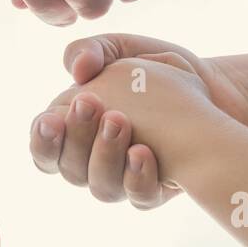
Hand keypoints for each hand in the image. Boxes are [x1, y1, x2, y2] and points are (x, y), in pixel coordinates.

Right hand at [29, 34, 247, 206]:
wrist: (204, 84)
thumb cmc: (152, 69)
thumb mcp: (119, 49)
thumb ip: (90, 50)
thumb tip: (78, 70)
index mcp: (73, 131)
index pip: (45, 149)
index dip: (43, 141)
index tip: (52, 120)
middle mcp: (92, 161)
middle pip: (70, 169)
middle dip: (78, 137)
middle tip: (91, 103)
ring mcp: (123, 178)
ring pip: (102, 188)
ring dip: (105, 156)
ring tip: (120, 121)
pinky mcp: (155, 189)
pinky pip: (140, 197)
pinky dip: (139, 177)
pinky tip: (144, 151)